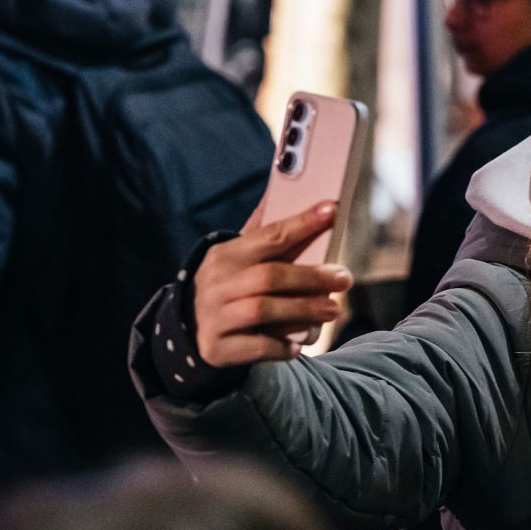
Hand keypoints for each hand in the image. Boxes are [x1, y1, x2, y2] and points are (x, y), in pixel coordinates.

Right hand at [191, 201, 354, 367]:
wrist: (186, 328)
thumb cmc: (227, 285)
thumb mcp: (237, 255)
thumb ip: (263, 229)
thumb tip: (284, 181)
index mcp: (226, 254)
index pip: (269, 235)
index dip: (302, 223)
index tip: (332, 211)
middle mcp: (217, 284)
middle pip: (270, 276)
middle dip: (312, 277)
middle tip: (344, 278)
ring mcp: (215, 317)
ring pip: (264, 310)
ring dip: (304, 310)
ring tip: (333, 309)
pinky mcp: (218, 348)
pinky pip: (257, 346)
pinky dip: (282, 345)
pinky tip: (300, 342)